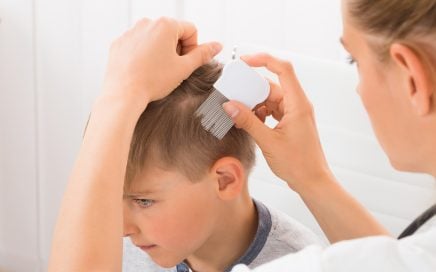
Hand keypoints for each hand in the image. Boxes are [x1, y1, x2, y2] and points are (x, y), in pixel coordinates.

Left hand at [102, 17, 221, 107]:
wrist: (124, 94)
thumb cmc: (151, 81)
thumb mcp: (184, 68)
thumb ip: (203, 54)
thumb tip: (216, 46)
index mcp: (165, 25)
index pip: (191, 30)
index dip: (193, 48)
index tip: (185, 62)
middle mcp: (147, 23)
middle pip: (172, 33)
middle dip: (176, 49)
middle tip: (172, 68)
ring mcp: (131, 32)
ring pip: (155, 39)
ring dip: (160, 52)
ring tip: (157, 71)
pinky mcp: (120, 43)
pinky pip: (138, 44)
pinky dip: (144, 55)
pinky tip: (144, 70)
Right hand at [223, 53, 332, 191]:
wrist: (312, 181)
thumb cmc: (298, 163)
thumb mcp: (268, 141)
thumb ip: (248, 121)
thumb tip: (230, 105)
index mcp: (298, 104)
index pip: (283, 69)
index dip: (264, 60)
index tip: (244, 61)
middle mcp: (297, 104)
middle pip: (272, 85)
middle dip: (251, 89)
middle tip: (233, 93)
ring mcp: (294, 113)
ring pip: (270, 98)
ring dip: (253, 104)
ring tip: (238, 113)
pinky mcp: (289, 122)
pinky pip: (272, 110)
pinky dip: (258, 113)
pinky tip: (247, 122)